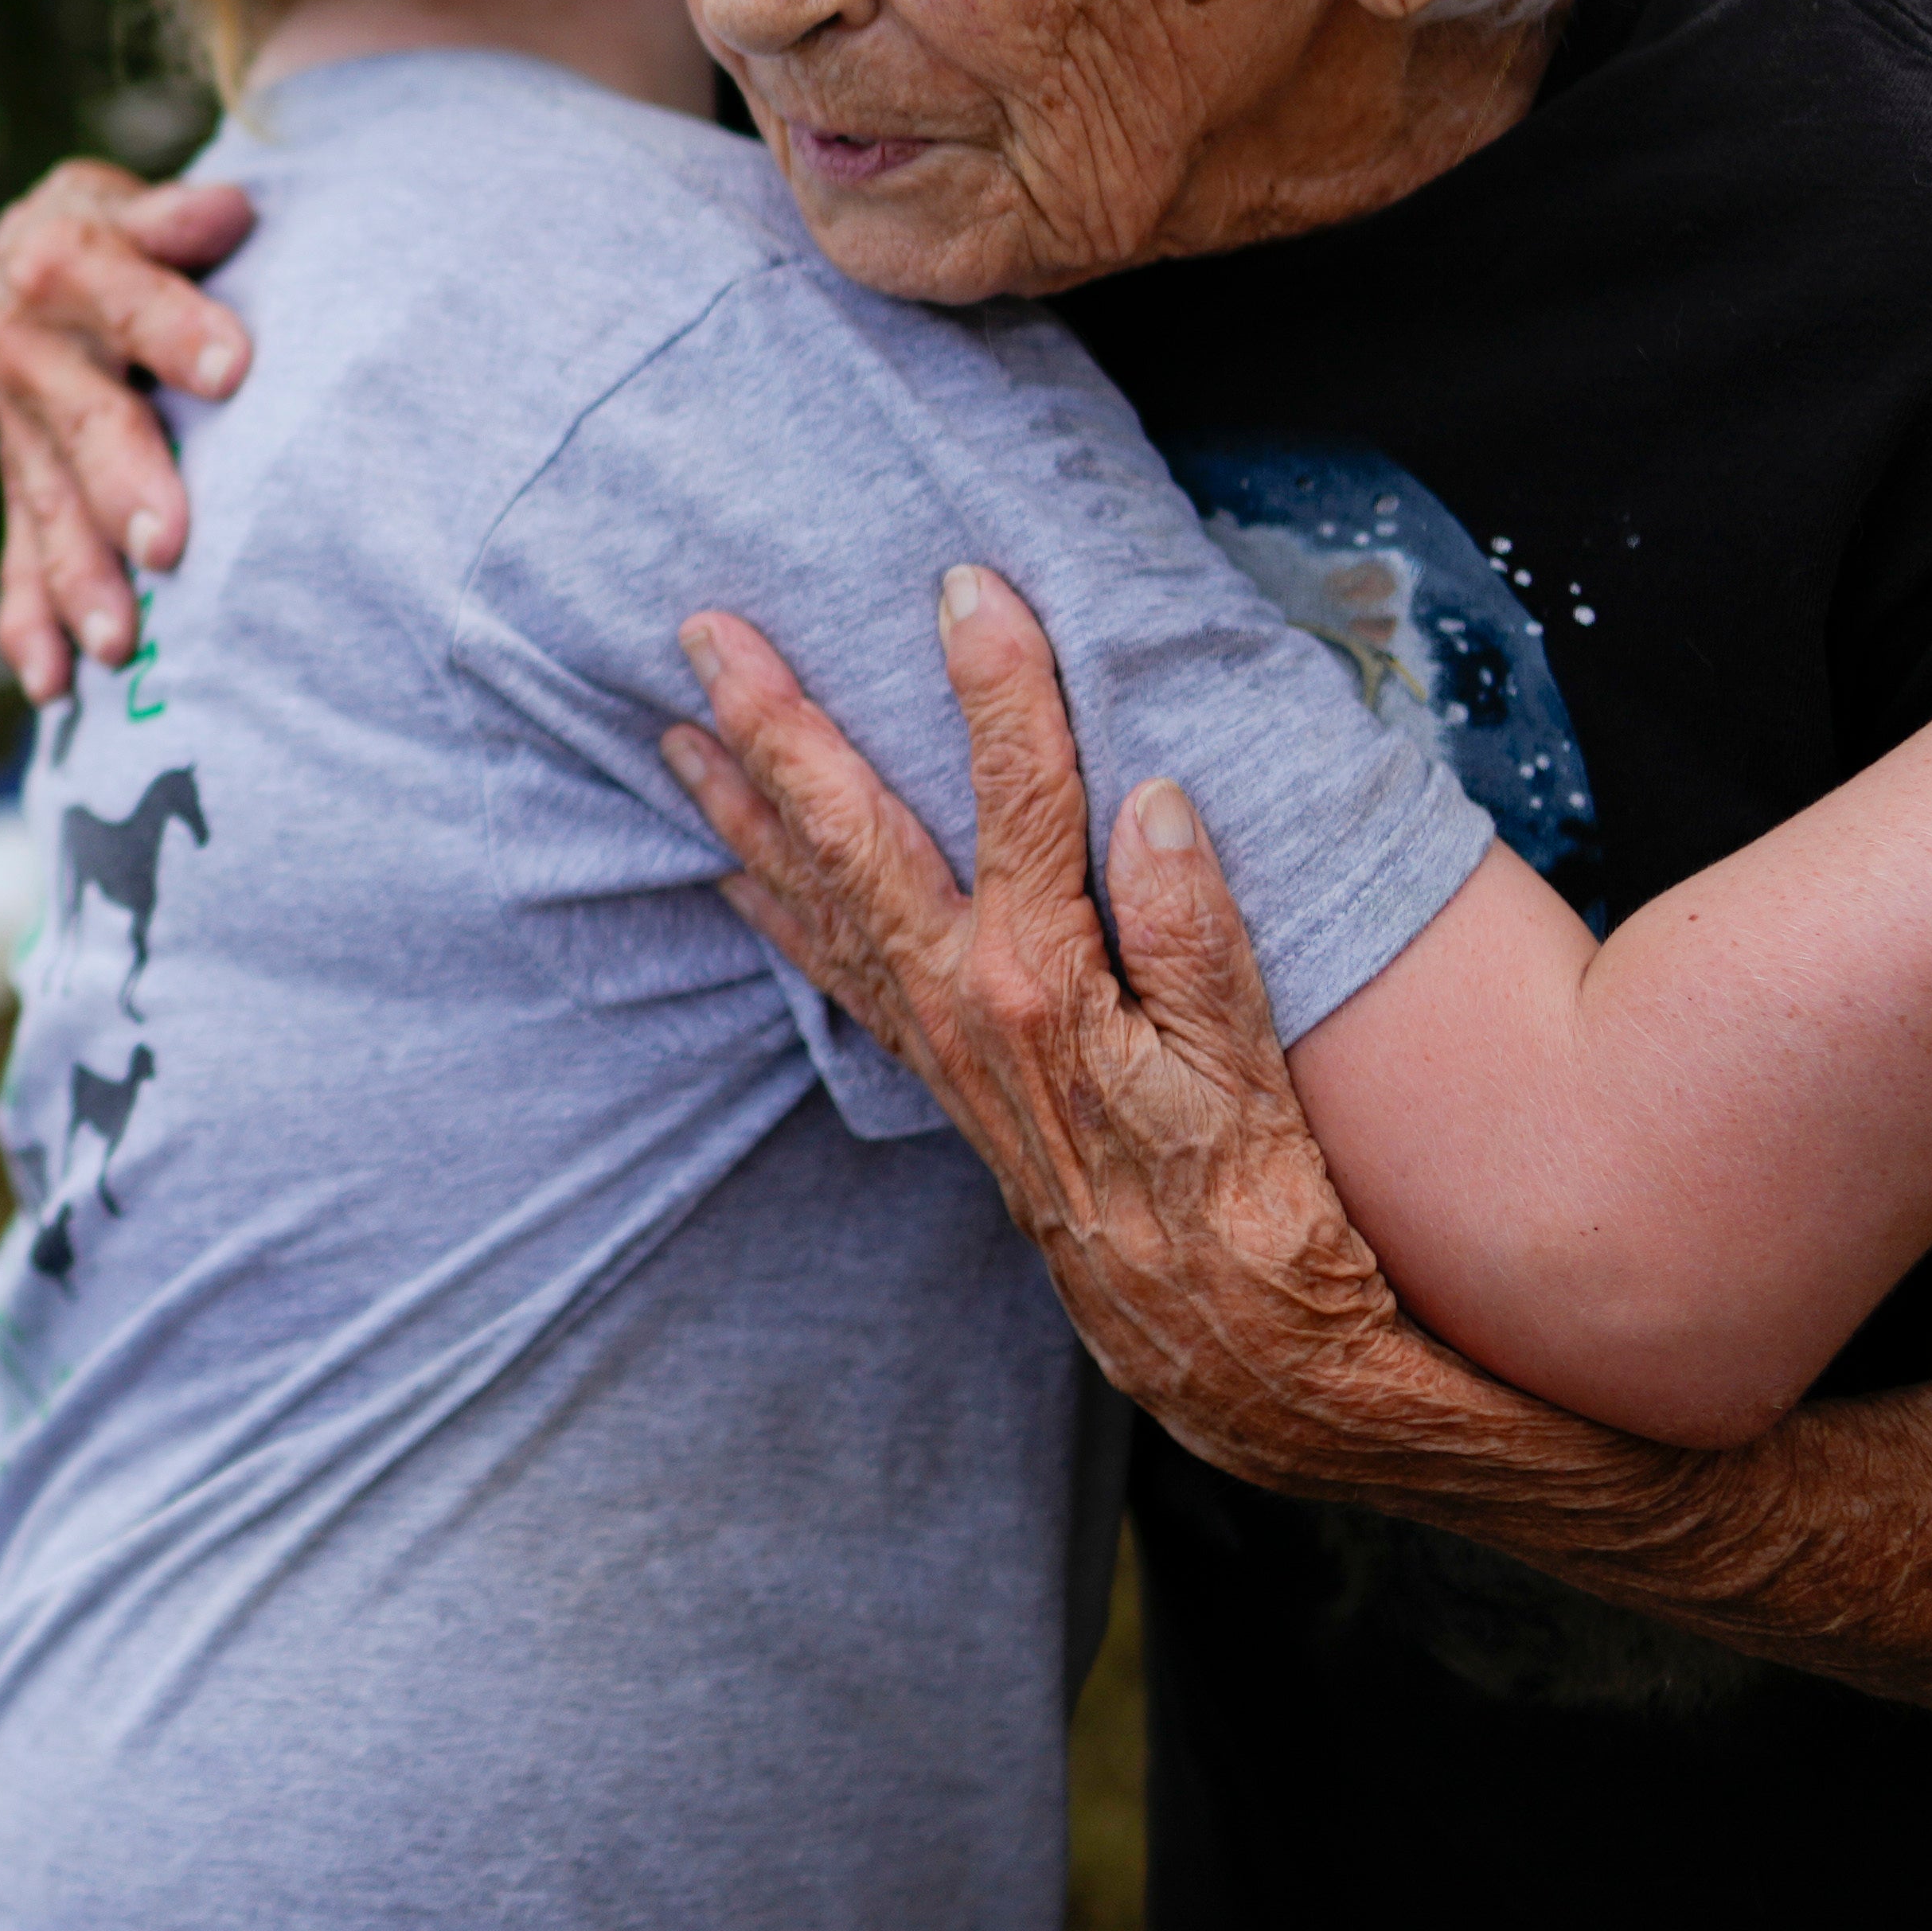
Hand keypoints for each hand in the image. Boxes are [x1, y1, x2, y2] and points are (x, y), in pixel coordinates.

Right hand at [0, 159, 256, 698]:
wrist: (29, 257)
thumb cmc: (120, 230)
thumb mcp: (136, 203)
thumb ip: (179, 219)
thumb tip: (229, 210)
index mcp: (62, 265)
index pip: (122, 294)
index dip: (173, 327)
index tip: (233, 369)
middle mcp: (26, 351)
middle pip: (82, 420)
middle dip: (124, 483)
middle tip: (170, 545)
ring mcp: (17, 428)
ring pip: (50, 504)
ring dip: (80, 577)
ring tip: (117, 644)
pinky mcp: (19, 484)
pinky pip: (18, 554)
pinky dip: (29, 620)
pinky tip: (51, 684)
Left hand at [665, 569, 1431, 1500]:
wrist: (1227, 1347)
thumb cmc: (1258, 1207)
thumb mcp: (1252, 1071)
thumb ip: (1197, 937)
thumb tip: (1155, 803)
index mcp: (1045, 985)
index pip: (1015, 800)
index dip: (995, 687)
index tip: (967, 583)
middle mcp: (964, 1005)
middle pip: (851, 836)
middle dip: (778, 725)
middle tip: (705, 629)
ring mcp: (937, 1042)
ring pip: (818, 898)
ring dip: (744, 807)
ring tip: (674, 723)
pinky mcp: (938, 1077)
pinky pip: (833, 972)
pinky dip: (774, 911)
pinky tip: (729, 869)